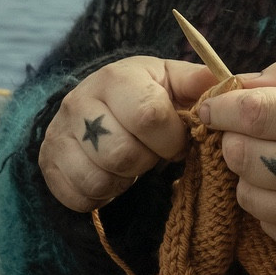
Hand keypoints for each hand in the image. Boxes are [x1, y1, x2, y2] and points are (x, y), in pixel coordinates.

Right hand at [39, 56, 217, 212]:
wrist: (97, 104)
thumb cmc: (145, 95)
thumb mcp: (172, 81)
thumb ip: (199, 82)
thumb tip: (227, 83)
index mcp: (117, 77)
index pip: (148, 116)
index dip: (171, 138)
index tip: (176, 139)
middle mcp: (80, 101)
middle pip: (121, 152)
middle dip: (146, 161)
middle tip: (150, 154)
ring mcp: (59, 132)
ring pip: (97, 179)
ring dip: (123, 180)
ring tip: (130, 164)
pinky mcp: (47, 162)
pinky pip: (76, 197)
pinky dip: (100, 196)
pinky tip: (110, 176)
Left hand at [200, 60, 275, 262]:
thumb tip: (240, 81)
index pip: (259, 113)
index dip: (223, 107)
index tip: (212, 106)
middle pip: (245, 156)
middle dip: (232, 140)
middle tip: (245, 135)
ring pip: (249, 195)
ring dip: (246, 176)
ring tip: (268, 164)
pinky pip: (266, 225)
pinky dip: (266, 206)